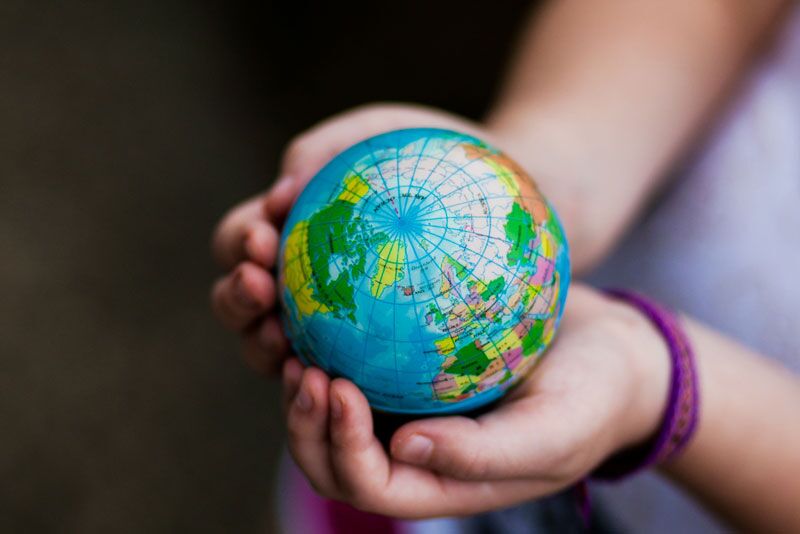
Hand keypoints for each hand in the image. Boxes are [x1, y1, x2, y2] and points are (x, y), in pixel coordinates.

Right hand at [210, 103, 497, 374]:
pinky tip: (343, 381)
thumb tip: (283, 191)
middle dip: (236, 301)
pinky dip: (324, 384)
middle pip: (237, 304)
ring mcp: (321, 327)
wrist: (495, 196)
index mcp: (286, 234)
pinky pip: (333, 381)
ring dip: (265, 349)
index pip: (242, 243)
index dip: (238, 245)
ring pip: (271, 351)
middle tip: (261, 288)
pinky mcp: (362, 363)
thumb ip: (325, 149)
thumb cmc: (428, 158)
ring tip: (289, 344)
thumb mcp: (377, 133)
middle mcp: (292, 284)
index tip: (264, 239)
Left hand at [282, 284, 670, 518]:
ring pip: (336, 408)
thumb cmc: (592, 400)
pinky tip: (329, 293)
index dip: (338, 444)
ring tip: (292, 334)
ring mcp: (413, 407)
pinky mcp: (416, 365)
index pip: (369, 482)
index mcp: (442, 481)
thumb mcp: (555, 432)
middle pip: (334, 454)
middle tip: (298, 363)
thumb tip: (404, 450)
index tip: (336, 382)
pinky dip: (336, 337)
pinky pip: (364, 356)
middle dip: (303, 420)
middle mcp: (416, 450)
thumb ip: (486, 456)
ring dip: (306, 383)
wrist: (612, 353)